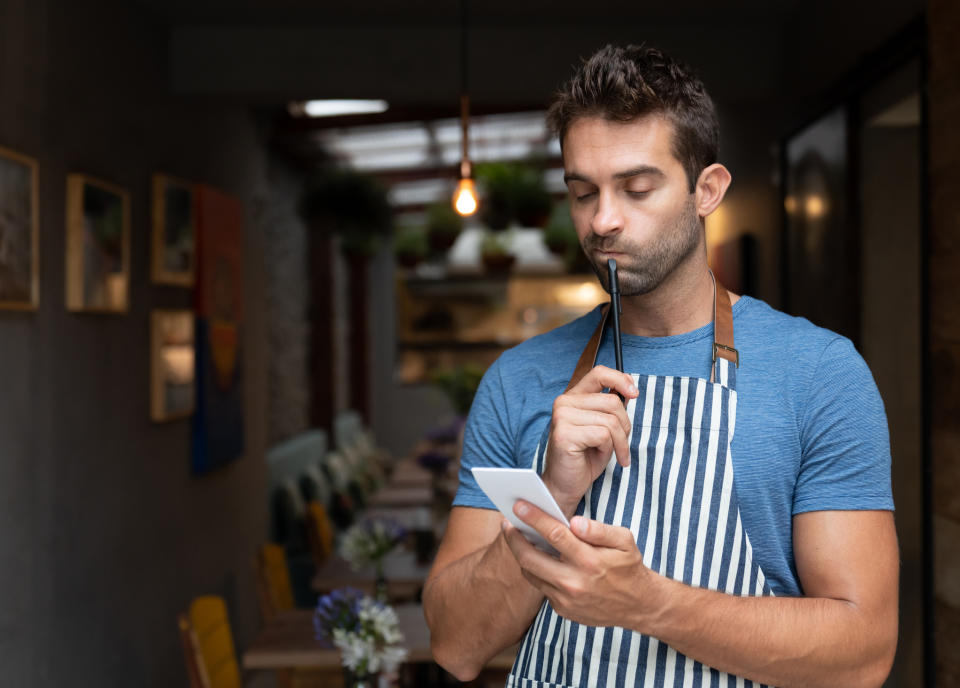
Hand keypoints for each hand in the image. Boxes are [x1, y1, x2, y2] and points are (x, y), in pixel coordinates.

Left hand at [501, 500, 658, 630]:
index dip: (534, 518)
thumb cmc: (628, 567)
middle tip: (507, 524)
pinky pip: (541, 586)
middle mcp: (574, 582)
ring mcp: (566, 599)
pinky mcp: (562, 610)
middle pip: (531, 558)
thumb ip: (599, 530)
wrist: (637, 605)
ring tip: (518, 538)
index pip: (555, 535)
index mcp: (590, 561)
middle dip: (514, 539)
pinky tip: (539, 558)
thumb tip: (574, 522)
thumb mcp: (624, 541)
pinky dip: (537, 571)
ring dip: (521, 555)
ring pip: (531, 574)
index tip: (519, 506)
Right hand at [543, 365, 637, 515]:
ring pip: (610, 421)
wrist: (566, 485)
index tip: (634, 393)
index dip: (620, 379)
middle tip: (622, 444)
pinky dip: (610, 449)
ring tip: (615, 454)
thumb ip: (610, 408)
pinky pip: (603, 435)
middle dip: (625, 426)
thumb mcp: (602, 427)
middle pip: (612, 402)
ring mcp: (562, 417)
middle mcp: (564, 402)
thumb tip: (629, 390)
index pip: (599, 373)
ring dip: (620, 442)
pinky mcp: (564, 434)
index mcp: (573, 397)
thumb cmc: (585, 457)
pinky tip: (602, 458)